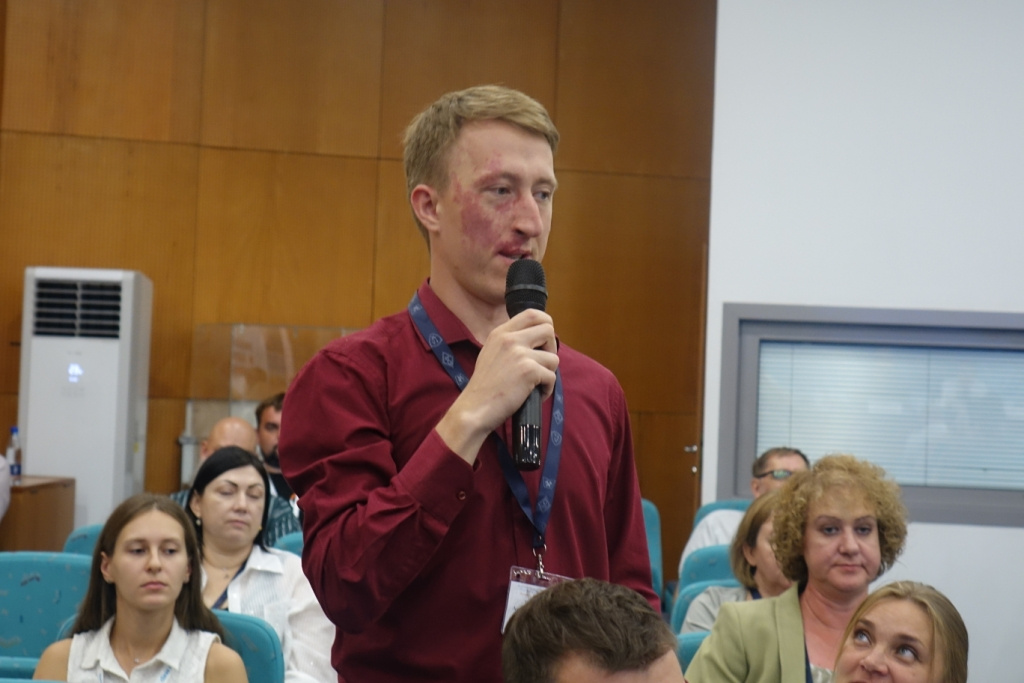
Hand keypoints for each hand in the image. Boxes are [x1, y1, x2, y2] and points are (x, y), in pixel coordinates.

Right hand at [436, 309, 557, 463]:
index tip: (544, 342)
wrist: (475, 408)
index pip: (533, 314)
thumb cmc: (484, 387)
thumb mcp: (491, 353)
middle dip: (552, 347)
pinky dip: (546, 389)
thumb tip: (537, 340)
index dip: (545, 325)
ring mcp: (519, 353)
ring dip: (548, 373)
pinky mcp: (528, 371)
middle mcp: (510, 339)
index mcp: (500, 332)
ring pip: (554, 358)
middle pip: (548, 329)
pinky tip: (534, 395)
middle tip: (543, 364)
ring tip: (535, 385)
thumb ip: (510, 343)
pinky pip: (552, 377)